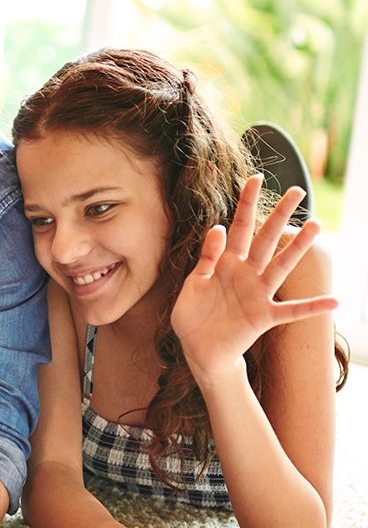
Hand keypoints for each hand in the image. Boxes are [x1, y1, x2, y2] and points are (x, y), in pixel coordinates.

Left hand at [171, 175, 337, 382]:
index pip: (238, 227)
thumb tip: (218, 227)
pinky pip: (291, 311)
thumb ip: (206, 258)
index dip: (246, 204)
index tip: (255, 178)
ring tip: (315, 226)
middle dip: (279, 215)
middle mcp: (246, 274)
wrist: (198, 349)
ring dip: (298, 247)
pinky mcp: (263, 317)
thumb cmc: (194, 316)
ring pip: (281, 266)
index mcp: (225, 263)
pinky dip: (312, 307)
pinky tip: (335, 300)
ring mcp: (257, 294)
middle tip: (297, 191)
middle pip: (265, 239)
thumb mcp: (193, 284)